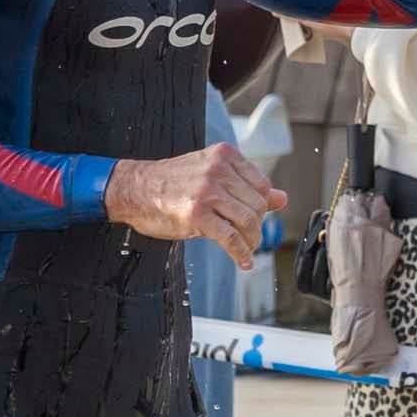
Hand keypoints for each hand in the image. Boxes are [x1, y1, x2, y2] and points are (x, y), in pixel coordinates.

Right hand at [104, 142, 282, 265]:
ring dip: (251, 241)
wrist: (135, 189)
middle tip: (251, 238)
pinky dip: (240, 253)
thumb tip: (282, 199)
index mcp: (224, 155)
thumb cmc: (171, 182)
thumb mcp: (210, 175)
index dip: (263, 207)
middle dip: (257, 226)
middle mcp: (218, 170)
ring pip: (247, 221)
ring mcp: (207, 192)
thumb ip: (247, 186)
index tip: (257, 219)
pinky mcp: (197, 215)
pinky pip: (230, 238)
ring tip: (247, 249)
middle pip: (257, 205)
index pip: (262, 184)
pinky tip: (242, 261)